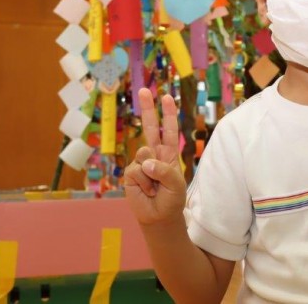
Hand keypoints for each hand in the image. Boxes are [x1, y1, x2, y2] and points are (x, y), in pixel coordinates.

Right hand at [124, 89, 187, 226]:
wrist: (159, 217)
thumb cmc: (172, 199)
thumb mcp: (176, 184)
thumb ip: (164, 171)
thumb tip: (145, 162)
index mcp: (168, 153)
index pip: (168, 130)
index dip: (168, 114)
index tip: (166, 97)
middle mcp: (154, 154)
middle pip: (149, 127)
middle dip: (147, 108)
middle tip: (143, 90)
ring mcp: (140, 163)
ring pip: (144, 153)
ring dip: (152, 173)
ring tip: (156, 187)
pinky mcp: (130, 174)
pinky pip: (136, 171)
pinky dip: (144, 183)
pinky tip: (147, 191)